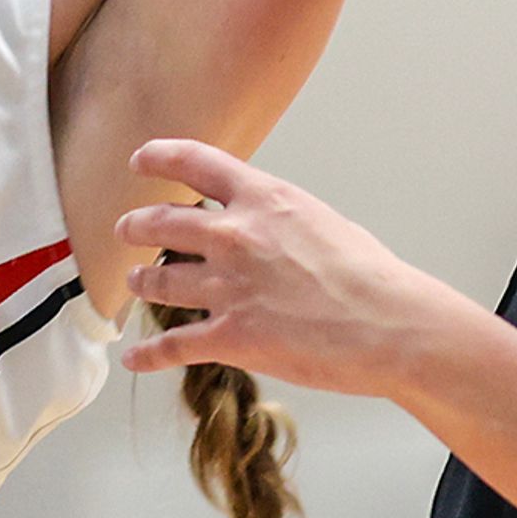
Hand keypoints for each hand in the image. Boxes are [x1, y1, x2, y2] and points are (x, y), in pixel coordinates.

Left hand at [117, 139, 470, 398]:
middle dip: (136, 226)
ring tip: (136, 282)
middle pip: (162, 222)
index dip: (159, 158)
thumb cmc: (371, 277)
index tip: (140, 161)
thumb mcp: (323, 221)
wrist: (389, 325)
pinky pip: (173, 346)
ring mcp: (228, 287)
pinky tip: (136, 359)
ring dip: (142, 282)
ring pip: (159, 282)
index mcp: (264, 199)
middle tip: (126, 230)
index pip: (195, 162)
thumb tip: (266, 230)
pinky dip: (149, 355)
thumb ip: (281, 220)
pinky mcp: (229, 336)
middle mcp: (235, 236)